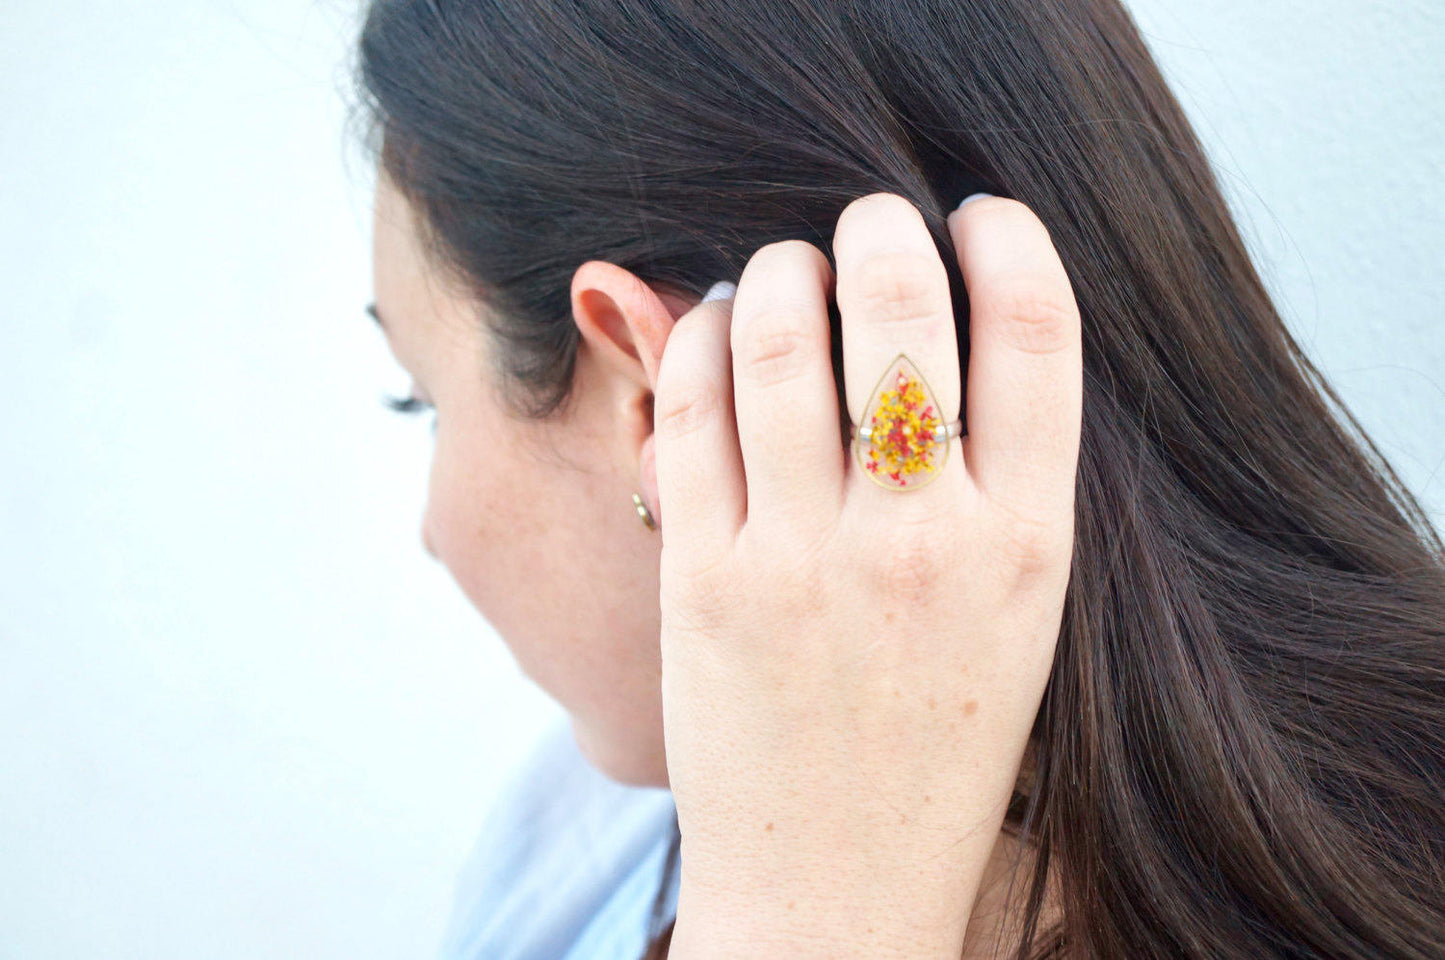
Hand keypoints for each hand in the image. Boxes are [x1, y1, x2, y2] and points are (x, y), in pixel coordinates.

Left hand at [652, 192, 1081, 958]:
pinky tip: (713, 326)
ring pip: (779, 339)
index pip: (1040, 332)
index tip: (978, 215)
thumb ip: (997, 482)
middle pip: (902, 310)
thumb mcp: (1017, 617)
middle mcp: (922, 544)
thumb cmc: (937, 745)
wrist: (835, 889)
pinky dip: (699, 338)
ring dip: (777, 269)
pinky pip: (691, 409)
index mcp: (1028, 548)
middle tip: (870, 220)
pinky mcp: (703, 580)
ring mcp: (804, 561)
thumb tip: (948, 322)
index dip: (1009, 239)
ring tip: (783, 267)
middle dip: (881, 228)